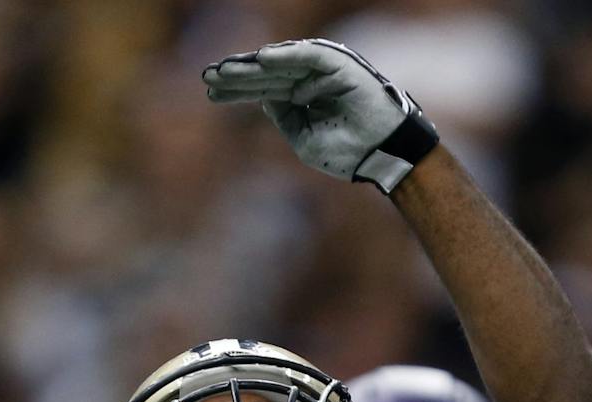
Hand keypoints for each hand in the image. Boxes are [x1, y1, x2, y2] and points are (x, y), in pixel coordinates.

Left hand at [203, 38, 438, 193]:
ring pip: (280, 65)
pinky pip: (306, 56)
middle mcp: (309, 79)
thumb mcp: (305, 141)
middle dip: (237, 76)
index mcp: (302, 97)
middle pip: (266, 75)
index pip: (263, 90)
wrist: (383, 154)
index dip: (236, 90)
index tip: (209, 92)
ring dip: (252, 67)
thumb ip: (283, 119)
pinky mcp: (337, 64)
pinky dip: (284, 56)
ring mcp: (322, 70)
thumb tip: (262, 99)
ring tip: (225, 70)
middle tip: (208, 77)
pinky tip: (260, 58)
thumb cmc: (349, 151)